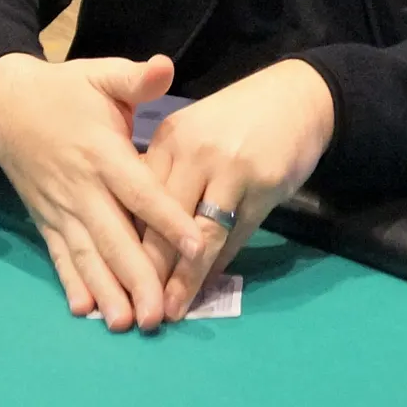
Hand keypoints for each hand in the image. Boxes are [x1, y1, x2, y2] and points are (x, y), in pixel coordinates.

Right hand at [0, 52, 204, 332]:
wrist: (4, 105)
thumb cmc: (65, 90)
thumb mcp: (101, 74)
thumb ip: (135, 78)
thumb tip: (166, 66)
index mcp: (102, 152)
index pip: (139, 191)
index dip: (167, 218)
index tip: (194, 245)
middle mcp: (81, 187)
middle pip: (113, 237)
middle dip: (136, 277)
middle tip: (157, 314)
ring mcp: (60, 208)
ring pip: (86, 255)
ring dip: (105, 291)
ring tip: (124, 324)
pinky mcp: (45, 220)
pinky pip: (60, 256)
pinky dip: (71, 283)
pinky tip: (83, 310)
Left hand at [139, 59, 334, 320]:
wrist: (297, 96)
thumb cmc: (238, 120)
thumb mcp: (195, 136)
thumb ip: (169, 177)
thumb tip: (142, 235)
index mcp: (170, 139)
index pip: (136, 198)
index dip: (122, 241)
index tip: (109, 276)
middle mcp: (195, 152)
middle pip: (162, 220)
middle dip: (146, 269)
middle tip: (134, 308)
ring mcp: (231, 168)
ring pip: (199, 235)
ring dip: (183, 278)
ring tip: (170, 310)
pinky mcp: (263, 183)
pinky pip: (237, 233)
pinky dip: (221, 263)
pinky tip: (207, 286)